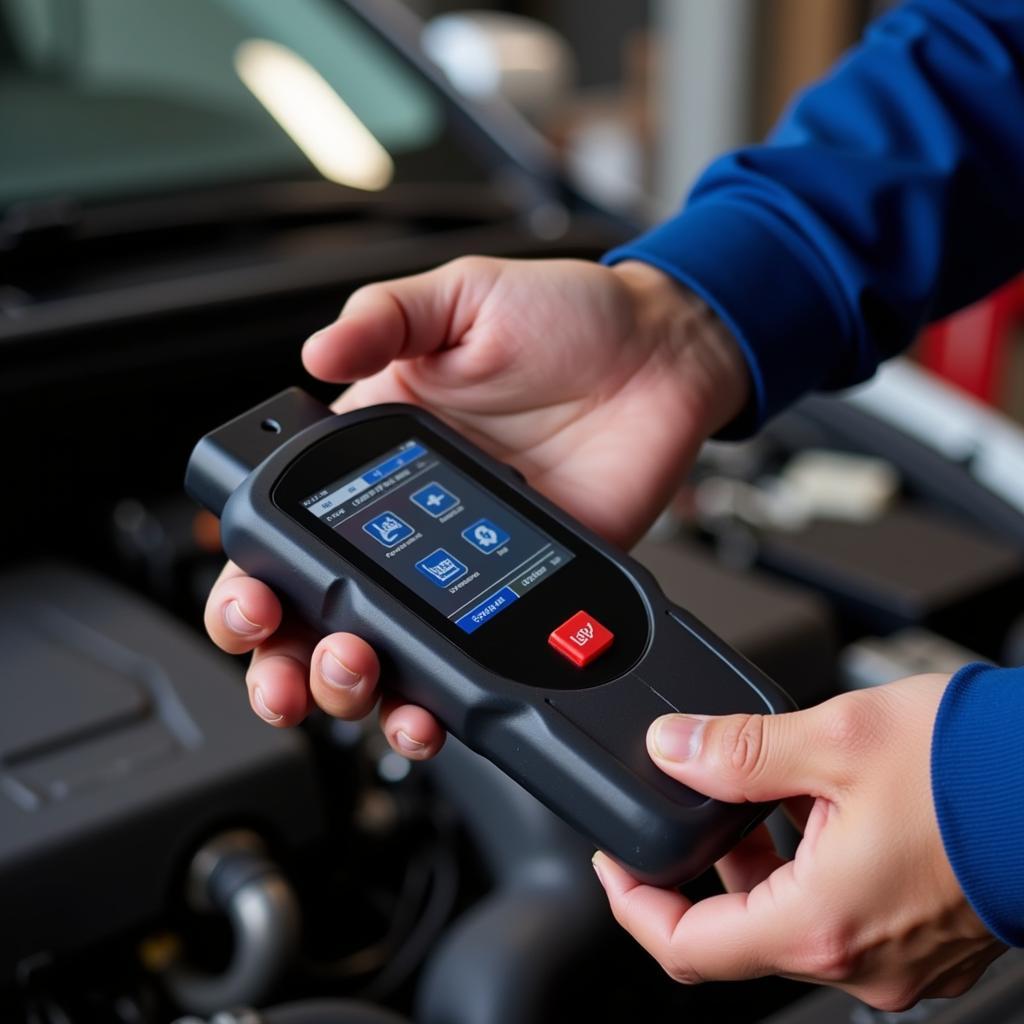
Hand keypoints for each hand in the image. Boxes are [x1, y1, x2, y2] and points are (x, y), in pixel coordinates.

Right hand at [204, 256, 748, 751]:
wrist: (661, 361)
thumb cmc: (568, 320)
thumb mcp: (465, 297)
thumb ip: (385, 318)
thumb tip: (315, 352)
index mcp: (374, 454)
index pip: (288, 529)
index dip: (252, 576)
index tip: (252, 597)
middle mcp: (406, 525)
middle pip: (316, 615)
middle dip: (285, 658)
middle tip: (289, 664)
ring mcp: (459, 571)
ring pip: (380, 656)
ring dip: (349, 690)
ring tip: (356, 678)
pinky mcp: (515, 598)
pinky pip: (465, 665)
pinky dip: (434, 703)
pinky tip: (423, 710)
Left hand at [592, 674, 1004, 1010]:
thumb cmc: (979, 769)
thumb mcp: (835, 738)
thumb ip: (737, 750)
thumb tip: (673, 748)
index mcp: (821, 926)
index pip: (686, 947)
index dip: (633, 906)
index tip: (614, 865)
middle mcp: (860, 963)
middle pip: (735, 934)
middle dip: (703, 869)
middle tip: (689, 809)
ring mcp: (898, 961)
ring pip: (789, 923)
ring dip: (760, 864)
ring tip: (761, 794)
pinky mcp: (926, 942)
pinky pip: (839, 919)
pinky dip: (809, 872)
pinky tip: (818, 815)